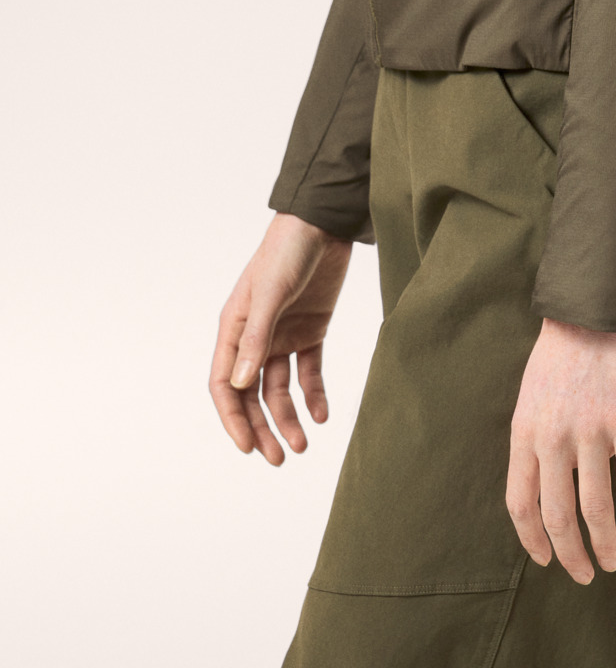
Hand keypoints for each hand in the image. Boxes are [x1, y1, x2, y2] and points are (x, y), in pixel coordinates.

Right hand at [209, 212, 351, 464]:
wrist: (323, 224)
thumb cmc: (287, 252)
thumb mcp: (270, 293)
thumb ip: (256, 338)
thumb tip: (241, 386)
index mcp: (234, 329)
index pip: (225, 385)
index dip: (233, 418)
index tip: (248, 447)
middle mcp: (255, 338)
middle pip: (253, 395)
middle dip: (263, 428)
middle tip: (280, 458)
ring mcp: (283, 335)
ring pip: (281, 389)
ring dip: (290, 417)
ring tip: (303, 445)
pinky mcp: (311, 330)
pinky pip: (309, 371)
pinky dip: (314, 394)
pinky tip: (322, 414)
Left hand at [506, 318, 615, 582]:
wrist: (595, 307)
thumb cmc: (563, 349)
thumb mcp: (532, 395)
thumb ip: (537, 440)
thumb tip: (551, 486)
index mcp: (525, 433)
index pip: (520, 505)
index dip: (533, 540)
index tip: (547, 559)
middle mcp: (553, 438)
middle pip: (558, 516)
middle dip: (571, 554)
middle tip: (586, 573)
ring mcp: (590, 431)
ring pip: (595, 508)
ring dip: (606, 543)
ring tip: (615, 561)